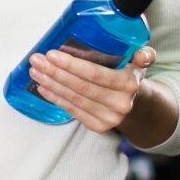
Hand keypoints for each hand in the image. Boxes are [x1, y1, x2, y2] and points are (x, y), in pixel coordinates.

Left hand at [28, 46, 157, 133]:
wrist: (139, 110)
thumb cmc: (131, 80)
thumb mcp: (141, 67)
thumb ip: (144, 56)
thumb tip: (144, 53)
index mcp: (128, 84)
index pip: (95, 74)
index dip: (72, 65)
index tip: (51, 54)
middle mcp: (119, 103)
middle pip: (80, 87)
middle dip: (55, 72)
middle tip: (36, 60)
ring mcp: (108, 118)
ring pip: (74, 99)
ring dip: (51, 84)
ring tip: (35, 72)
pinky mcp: (97, 126)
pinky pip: (72, 110)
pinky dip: (55, 98)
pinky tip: (43, 87)